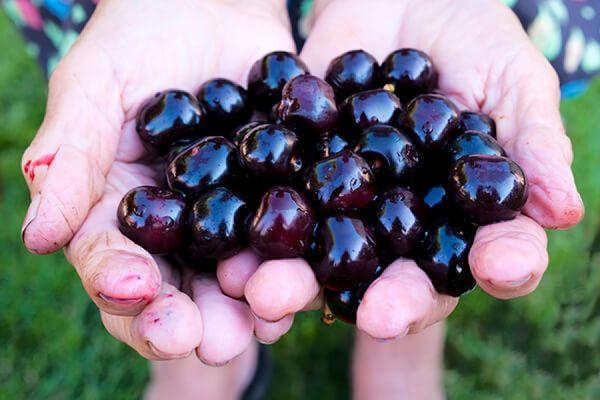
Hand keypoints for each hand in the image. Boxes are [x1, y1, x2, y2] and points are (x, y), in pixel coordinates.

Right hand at [21, 0, 296, 361]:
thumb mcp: (94, 87)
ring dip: (250, 307)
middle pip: (178, 290)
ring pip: (236, 278)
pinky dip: (297, 262)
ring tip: (262, 324)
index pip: (113, 264)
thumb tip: (37, 237)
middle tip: (212, 342)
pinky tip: (308, 281)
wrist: (212, 5)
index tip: (134, 292)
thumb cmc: (138, 38)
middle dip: (191, 320)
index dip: (121, 285)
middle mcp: (176, 230)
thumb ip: (68, 158)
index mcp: (120, 212)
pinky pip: (288, 238)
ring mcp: (231, 219)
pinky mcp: (279, 198)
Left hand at [217, 0, 583, 339]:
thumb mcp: (511, 79)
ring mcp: (345, 205)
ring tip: (275, 298)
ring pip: (327, 256)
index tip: (496, 270)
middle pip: (400, 275)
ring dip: (301, 283)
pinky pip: (275, 207)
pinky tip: (233, 254)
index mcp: (463, 213)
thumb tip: (564, 211)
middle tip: (375, 319)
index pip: (490, 252)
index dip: (499, 265)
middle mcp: (403, 224)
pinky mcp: (296, 176)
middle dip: (388, 299)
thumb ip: (532, 143)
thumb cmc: (472, 37)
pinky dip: (253, 232)